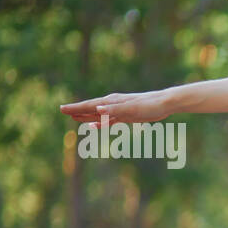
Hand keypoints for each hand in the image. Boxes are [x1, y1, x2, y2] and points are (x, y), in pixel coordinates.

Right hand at [60, 89, 175, 126]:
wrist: (165, 103)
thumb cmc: (149, 106)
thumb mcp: (132, 109)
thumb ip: (114, 110)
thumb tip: (97, 109)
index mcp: (112, 102)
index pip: (89, 105)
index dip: (75, 108)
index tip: (62, 109)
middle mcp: (113, 104)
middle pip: (91, 108)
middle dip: (77, 110)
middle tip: (63, 111)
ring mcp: (119, 109)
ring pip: (98, 113)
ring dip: (86, 116)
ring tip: (74, 118)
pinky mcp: (127, 115)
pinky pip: (109, 120)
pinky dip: (100, 122)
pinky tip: (95, 126)